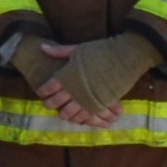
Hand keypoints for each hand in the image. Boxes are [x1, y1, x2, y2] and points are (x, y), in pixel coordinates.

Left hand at [38, 29, 165, 120]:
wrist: (124, 57)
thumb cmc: (100, 51)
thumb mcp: (78, 49)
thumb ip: (60, 51)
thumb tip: (42, 48)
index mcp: (67, 76)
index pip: (49, 87)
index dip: (43, 91)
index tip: (41, 92)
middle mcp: (74, 89)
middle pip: (56, 102)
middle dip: (50, 104)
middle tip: (48, 104)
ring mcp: (86, 99)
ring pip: (69, 112)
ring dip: (63, 114)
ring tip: (62, 113)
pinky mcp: (99, 105)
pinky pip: (85, 116)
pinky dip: (79, 118)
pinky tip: (77, 117)